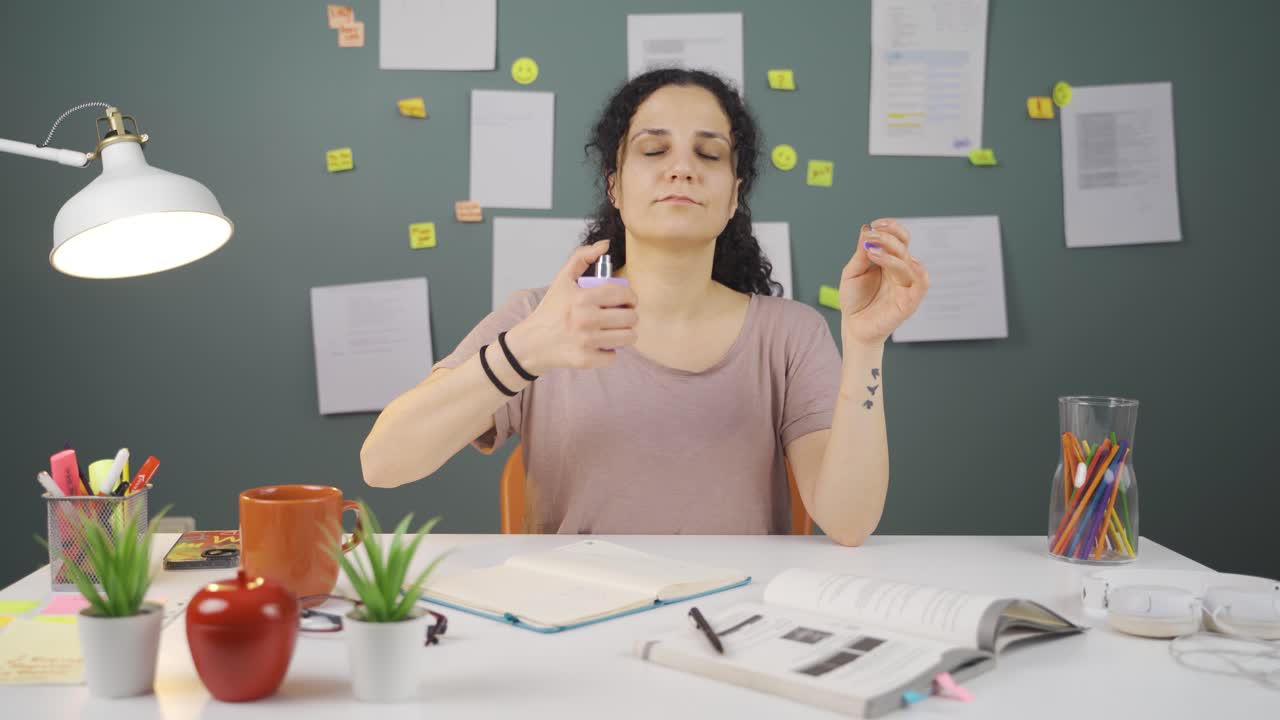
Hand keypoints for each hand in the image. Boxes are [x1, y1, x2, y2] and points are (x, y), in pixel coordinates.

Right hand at [504, 240, 639, 372]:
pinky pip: (614, 356)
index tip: (629, 301)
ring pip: (628, 337)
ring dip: (627, 334)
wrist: (531, 343)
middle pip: (630, 317)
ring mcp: (586, 341)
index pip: (622, 294)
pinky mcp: (585, 359)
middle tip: (624, 317)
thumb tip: (605, 244)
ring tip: (619, 331)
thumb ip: (582, 257)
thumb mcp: (562, 280)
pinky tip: (603, 345)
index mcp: (582, 297)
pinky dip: (611, 352)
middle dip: (631, 316)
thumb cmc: (550, 310)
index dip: (632, 297)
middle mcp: (585, 319)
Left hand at [839, 218, 929, 346]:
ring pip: (909, 263)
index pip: (900, 239)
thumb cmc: (854, 301)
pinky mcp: (908, 302)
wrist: (853, 328)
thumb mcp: (852, 272)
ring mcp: (905, 286)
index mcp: (890, 262)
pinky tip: (902, 265)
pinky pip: (921, 285)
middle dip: (888, 238)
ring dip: (893, 254)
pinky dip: (917, 273)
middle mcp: (900, 272)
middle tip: (871, 237)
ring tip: (872, 252)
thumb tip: (867, 229)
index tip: (875, 224)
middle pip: (904, 247)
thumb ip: (861, 253)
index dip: (891, 228)